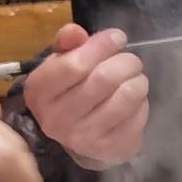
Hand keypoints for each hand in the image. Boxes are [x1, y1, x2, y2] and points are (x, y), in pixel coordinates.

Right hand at [21, 23, 149, 168]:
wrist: (78, 135)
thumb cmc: (70, 90)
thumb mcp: (61, 63)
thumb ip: (67, 43)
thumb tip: (75, 32)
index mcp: (39, 92)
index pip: (75, 65)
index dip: (102, 45)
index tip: (117, 38)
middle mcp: (56, 119)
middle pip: (104, 79)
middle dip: (126, 61)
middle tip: (130, 60)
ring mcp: (83, 138)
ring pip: (127, 95)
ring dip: (138, 80)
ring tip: (134, 78)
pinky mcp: (110, 149)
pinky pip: (139, 115)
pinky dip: (142, 102)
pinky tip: (133, 101)